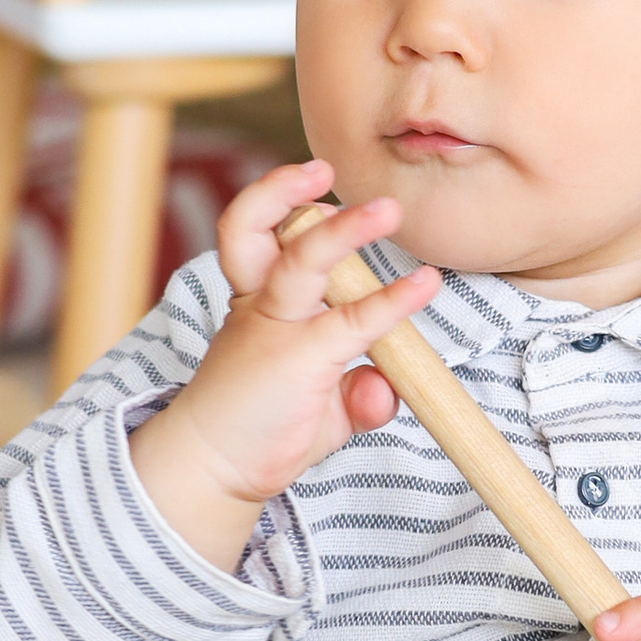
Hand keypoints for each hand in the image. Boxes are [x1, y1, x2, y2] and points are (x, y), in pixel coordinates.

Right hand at [126, 164, 437, 568]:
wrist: (215, 472)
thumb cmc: (263, 428)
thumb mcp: (319, 405)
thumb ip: (356, 391)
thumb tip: (384, 388)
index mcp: (254, 300)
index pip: (253, 235)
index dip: (276, 200)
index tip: (314, 183)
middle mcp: (257, 306)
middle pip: (250, 230)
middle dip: (280, 191)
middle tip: (320, 168)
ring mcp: (273, 331)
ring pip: (300, 264)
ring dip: (343, 231)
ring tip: (386, 209)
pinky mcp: (297, 361)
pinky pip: (351, 323)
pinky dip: (392, 301)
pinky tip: (425, 284)